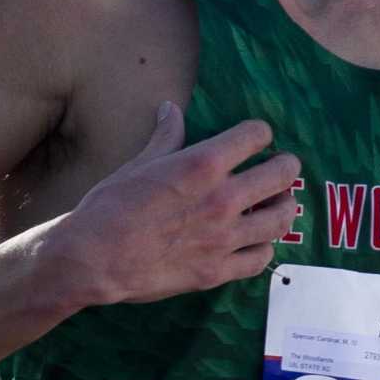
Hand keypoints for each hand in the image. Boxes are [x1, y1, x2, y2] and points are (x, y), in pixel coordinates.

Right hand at [52, 104, 301, 305]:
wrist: (93, 258)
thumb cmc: (110, 206)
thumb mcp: (139, 164)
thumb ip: (166, 137)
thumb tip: (170, 108)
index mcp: (204, 164)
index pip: (256, 135)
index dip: (259, 133)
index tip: (256, 139)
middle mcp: (223, 199)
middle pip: (283, 174)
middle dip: (286, 167)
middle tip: (282, 169)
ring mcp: (224, 238)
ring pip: (281, 219)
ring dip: (284, 208)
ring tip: (278, 205)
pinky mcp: (218, 271)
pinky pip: (262, 259)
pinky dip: (264, 248)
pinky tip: (256, 243)